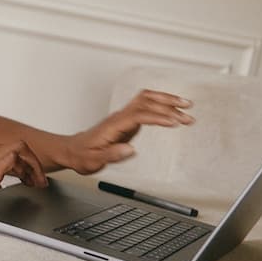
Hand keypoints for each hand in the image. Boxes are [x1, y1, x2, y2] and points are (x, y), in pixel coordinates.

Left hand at [60, 89, 192, 174]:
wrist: (73, 150)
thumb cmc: (83, 156)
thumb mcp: (93, 161)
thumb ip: (111, 155)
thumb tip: (130, 150)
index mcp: (113, 125)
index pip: (139, 115)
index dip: (157, 117)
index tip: (173, 122)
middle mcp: (119, 116)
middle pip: (146, 101)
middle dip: (168, 106)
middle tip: (188, 115)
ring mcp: (124, 115)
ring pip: (147, 99)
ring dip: (167, 100)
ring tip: (186, 106)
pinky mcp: (128, 119)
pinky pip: (147, 105)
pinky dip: (162, 104)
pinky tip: (173, 110)